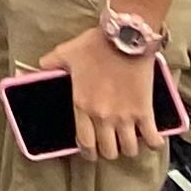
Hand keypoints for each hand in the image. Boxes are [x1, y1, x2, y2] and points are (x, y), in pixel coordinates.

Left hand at [55, 24, 166, 161]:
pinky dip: (153, 142)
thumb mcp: (66, 53)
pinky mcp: (145, 112)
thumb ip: (50, 64)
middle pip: (108, 151)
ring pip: (129, 150)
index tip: (91, 150)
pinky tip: (151, 137)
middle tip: (111, 142)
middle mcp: (103, 116)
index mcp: (82, 105)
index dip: (88, 152)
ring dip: (129, 147)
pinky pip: (153, 140)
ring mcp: (125, 117)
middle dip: (109, 150)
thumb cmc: (95, 46)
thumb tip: (36, 68)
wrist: (124, 38)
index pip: (84, 143)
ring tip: (129, 139)